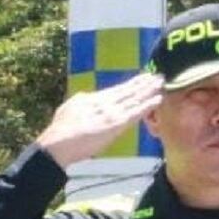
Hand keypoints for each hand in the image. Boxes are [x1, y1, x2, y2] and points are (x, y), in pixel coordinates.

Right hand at [36, 73, 163, 167]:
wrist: (57, 143)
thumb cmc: (59, 131)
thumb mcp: (69, 108)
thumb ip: (82, 101)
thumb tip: (89, 96)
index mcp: (93, 99)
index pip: (117, 90)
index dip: (131, 84)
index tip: (142, 77)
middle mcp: (104, 102)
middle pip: (128, 91)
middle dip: (143, 83)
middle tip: (158, 75)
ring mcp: (111, 112)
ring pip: (134, 99)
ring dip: (149, 90)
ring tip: (161, 82)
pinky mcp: (116, 123)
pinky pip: (135, 112)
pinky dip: (147, 105)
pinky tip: (158, 99)